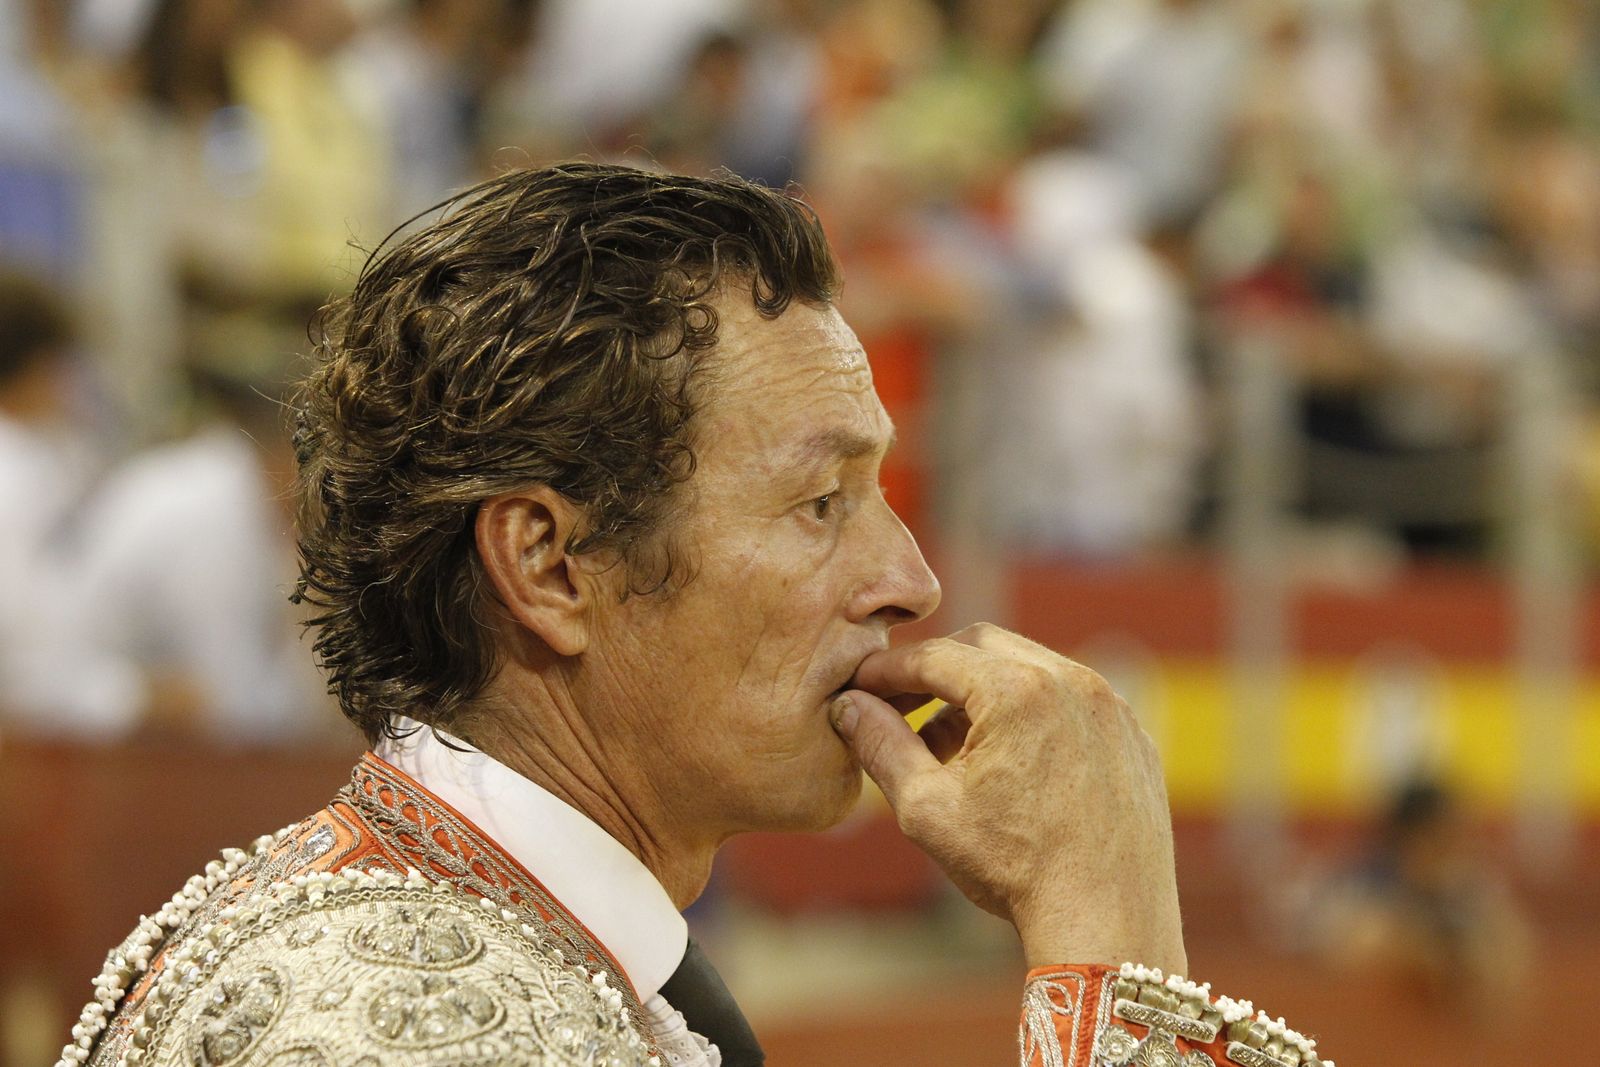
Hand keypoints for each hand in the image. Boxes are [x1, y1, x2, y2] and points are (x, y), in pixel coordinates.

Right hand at [831, 623, 1185, 972]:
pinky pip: (1071, 703)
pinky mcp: (1132, 736)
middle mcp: (1072, 681)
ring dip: (984, 692)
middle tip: (900, 706)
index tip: (859, 688)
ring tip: (950, 747)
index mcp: (1017, 689)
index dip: (888, 671)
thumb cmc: (1013, 868)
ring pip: (1031, 669)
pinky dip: (1032, 714)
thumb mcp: (927, 807)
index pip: (935, 657)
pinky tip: (1007, 764)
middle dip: (936, 671)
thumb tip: (849, 706)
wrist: (1108, 924)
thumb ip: (881, 745)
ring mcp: (1110, 706)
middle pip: (984, 647)